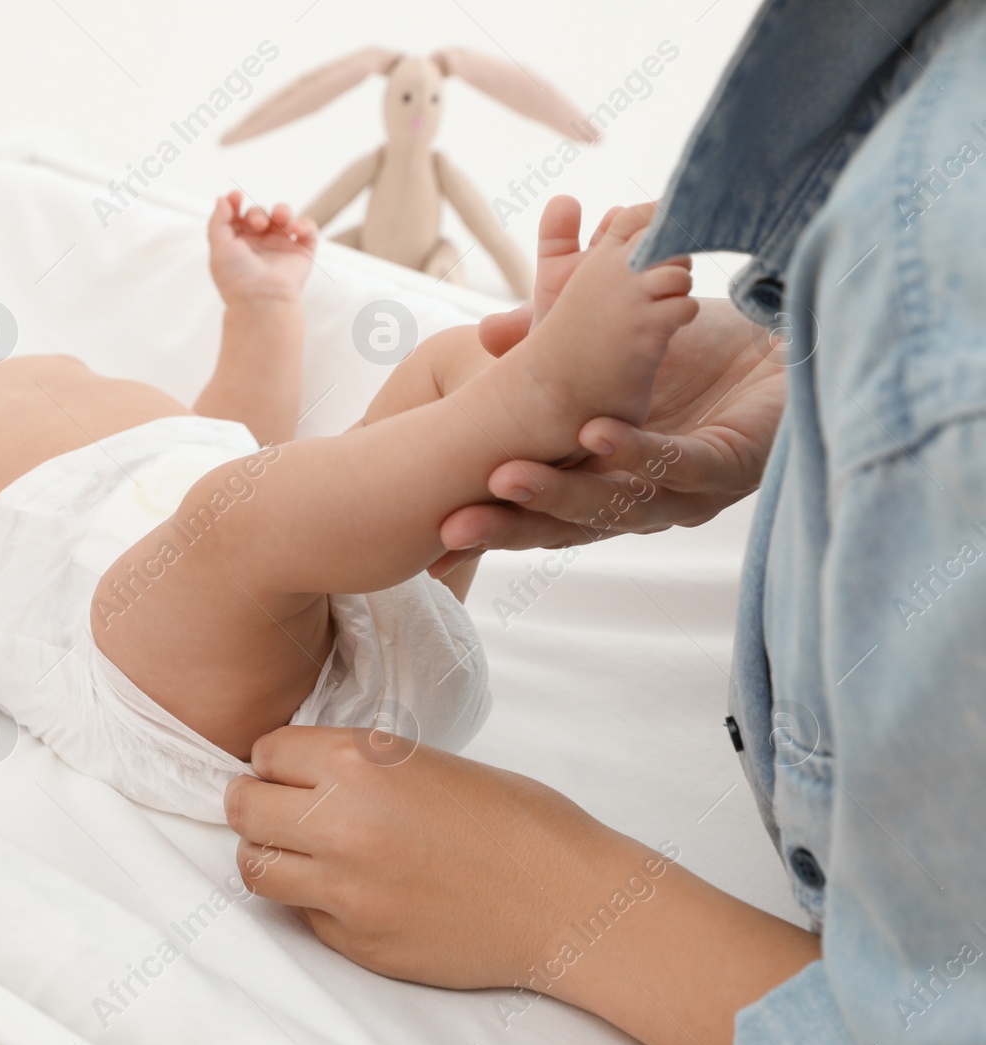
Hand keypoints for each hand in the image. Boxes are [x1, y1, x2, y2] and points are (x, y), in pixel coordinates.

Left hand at [207, 191, 318, 306]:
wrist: (262, 301)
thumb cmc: (237, 278)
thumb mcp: (219, 247)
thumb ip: (218, 221)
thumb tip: (223, 198)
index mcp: (238, 243)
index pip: (237, 216)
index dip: (236, 204)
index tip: (236, 197)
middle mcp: (259, 244)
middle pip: (260, 214)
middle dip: (258, 213)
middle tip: (257, 225)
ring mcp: (281, 247)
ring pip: (284, 217)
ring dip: (282, 210)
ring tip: (281, 218)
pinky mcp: (302, 251)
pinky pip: (308, 229)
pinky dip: (304, 224)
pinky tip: (295, 229)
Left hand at [225, 727, 821, 1044]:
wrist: (566, 897)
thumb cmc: (515, 819)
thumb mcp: (425, 761)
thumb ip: (358, 766)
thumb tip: (305, 775)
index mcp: (358, 762)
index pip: (265, 751)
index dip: (275, 759)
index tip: (287, 768)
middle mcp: (338, 823)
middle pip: (242, 808)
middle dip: (254, 803)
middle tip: (276, 807)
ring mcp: (343, 889)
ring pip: (254, 868)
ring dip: (268, 854)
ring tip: (298, 852)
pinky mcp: (356, 941)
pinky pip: (302, 917)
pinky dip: (314, 902)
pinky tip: (352, 890)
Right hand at [431, 296, 783, 575]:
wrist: (789, 332)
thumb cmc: (699, 347)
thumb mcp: (607, 341)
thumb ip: (549, 337)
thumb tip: (483, 336)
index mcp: (606, 481)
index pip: (538, 515)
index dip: (490, 526)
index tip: (434, 534)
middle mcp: (642, 498)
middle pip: (568, 525)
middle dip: (509, 525)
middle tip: (454, 524)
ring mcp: (687, 489)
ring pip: (617, 504)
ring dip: (561, 493)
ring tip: (508, 478)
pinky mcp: (733, 462)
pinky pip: (678, 463)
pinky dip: (636, 451)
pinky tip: (595, 435)